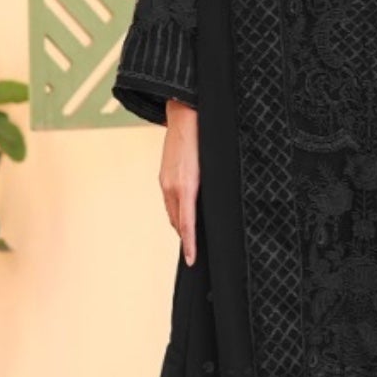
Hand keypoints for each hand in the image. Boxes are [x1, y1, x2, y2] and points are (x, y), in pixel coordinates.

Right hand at [161, 100, 199, 264]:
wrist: (184, 116)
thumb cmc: (205, 139)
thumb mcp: (212, 166)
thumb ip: (211, 189)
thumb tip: (214, 208)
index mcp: (186, 186)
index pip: (187, 224)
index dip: (190, 244)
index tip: (192, 259)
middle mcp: (172, 186)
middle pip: (177, 222)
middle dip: (186, 238)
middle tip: (195, 253)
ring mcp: (165, 182)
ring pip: (172, 212)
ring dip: (180, 225)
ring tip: (191, 237)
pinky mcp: (163, 176)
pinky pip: (169, 201)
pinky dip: (176, 211)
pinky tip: (185, 213)